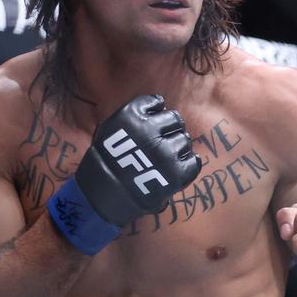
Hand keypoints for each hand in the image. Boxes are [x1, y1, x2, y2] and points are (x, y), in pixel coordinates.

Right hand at [48, 94, 201, 254]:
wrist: (104, 195)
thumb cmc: (106, 159)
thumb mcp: (109, 126)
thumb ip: (133, 114)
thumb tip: (159, 104)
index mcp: (132, 115)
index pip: (156, 102)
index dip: (155, 113)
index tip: (151, 122)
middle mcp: (150, 130)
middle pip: (174, 119)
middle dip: (169, 129)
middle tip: (160, 142)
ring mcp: (165, 152)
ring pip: (185, 140)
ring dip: (177, 147)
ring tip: (164, 158)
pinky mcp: (176, 173)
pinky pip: (193, 161)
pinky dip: (187, 164)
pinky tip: (177, 167)